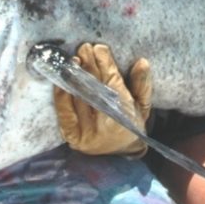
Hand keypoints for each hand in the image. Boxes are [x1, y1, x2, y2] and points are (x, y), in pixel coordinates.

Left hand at [53, 43, 151, 157]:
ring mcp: (87, 132)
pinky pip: (64, 113)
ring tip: (74, 60)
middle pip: (94, 88)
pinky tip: (61, 80)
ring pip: (79, 97)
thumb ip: (142, 84)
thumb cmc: (131, 124)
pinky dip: (62, 95)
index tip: (100, 48)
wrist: (118, 155)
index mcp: (125, 116)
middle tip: (84, 48)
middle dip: (89, 65)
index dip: (105, 64)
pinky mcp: (73, 137)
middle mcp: (105, 125)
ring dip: (74, 76)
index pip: (112, 84)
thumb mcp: (142, 106)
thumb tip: (142, 62)